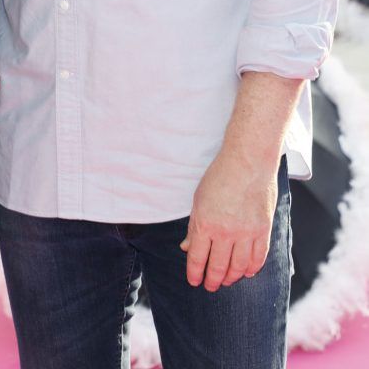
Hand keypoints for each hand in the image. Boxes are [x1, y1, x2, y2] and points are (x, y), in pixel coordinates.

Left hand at [180, 153, 278, 291]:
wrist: (248, 162)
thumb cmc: (220, 177)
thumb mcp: (199, 199)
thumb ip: (194, 226)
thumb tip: (186, 247)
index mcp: (204, 223)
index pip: (197, 258)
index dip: (194, 273)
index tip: (194, 281)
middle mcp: (224, 232)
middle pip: (217, 267)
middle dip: (212, 281)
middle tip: (210, 287)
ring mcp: (245, 233)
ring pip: (238, 267)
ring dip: (231, 277)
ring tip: (227, 280)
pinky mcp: (263, 230)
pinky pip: (258, 258)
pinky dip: (252, 269)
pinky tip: (246, 272)